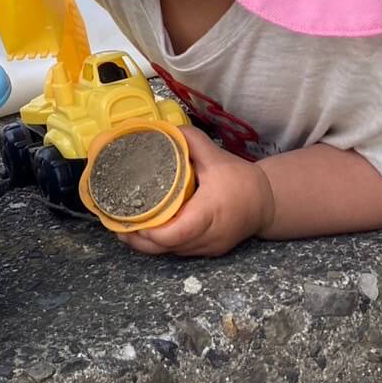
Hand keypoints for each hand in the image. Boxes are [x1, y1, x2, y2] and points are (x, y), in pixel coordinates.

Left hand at [118, 127, 274, 258]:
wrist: (266, 202)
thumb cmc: (240, 178)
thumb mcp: (214, 154)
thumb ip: (188, 140)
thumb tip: (159, 129)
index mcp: (209, 212)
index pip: (177, 232)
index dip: (151, 232)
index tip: (129, 220)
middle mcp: (208, 236)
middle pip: (168, 248)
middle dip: (139, 240)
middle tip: (115, 224)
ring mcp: (208, 248)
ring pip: (171, 253)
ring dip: (146, 245)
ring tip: (123, 227)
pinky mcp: (207, 251)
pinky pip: (179, 252)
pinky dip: (160, 244)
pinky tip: (144, 232)